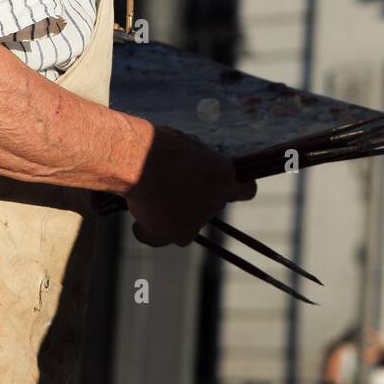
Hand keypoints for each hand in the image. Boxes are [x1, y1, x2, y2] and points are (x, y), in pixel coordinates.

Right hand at [125, 123, 253, 247]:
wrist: (139, 160)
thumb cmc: (158, 145)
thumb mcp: (185, 148)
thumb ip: (195, 164)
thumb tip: (190, 172)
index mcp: (224, 175)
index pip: (246, 190)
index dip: (233, 190)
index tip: (220, 187)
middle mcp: (217, 201)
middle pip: (210, 206)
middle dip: (194, 200)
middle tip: (169, 188)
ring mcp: (198, 221)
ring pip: (185, 225)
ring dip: (171, 216)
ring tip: (148, 198)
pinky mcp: (177, 235)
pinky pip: (159, 238)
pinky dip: (147, 231)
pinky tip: (137, 223)